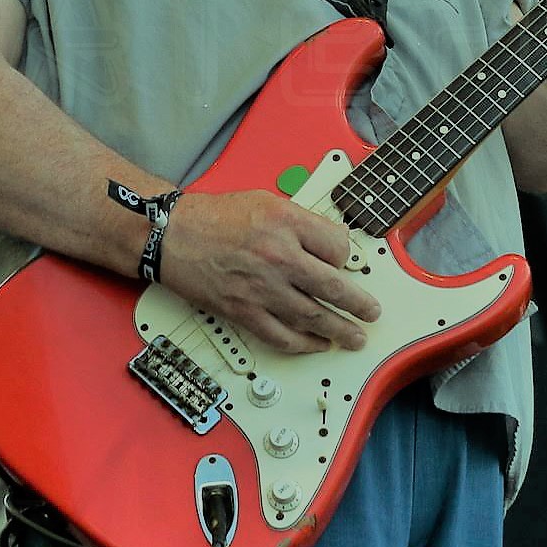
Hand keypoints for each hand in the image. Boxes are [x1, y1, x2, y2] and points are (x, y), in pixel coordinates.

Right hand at [157, 190, 380, 354]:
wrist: (173, 235)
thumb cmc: (217, 216)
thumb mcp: (269, 202)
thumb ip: (303, 223)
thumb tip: (334, 244)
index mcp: (287, 224)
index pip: (338, 247)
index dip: (346, 258)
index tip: (346, 265)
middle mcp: (278, 256)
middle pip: (333, 286)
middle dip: (359, 304)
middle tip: (372, 313)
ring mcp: (261, 287)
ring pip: (312, 316)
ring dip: (339, 330)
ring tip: (354, 337)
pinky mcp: (243, 311)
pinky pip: (281, 335)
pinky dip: (303, 344)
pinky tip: (317, 345)